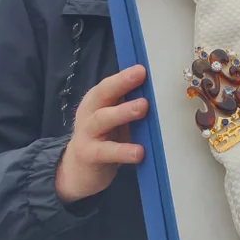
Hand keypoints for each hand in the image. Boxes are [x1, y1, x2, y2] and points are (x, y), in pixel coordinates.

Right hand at [55, 65, 147, 203]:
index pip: (109, 84)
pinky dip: (123, 151)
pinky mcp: (89, 155)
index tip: (142, 68)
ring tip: (143, 107)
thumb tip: (160, 91)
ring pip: (103, 119)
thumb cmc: (106, 138)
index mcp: (97, 101)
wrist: (79, 171)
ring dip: (123, 112)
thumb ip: (130, 105)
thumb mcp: (116, 118)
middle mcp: (89, 113)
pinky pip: (106, 151)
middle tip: (141, 76)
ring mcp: (87, 134)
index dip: (124, 76)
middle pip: (103, 95)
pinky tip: (139, 152)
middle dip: (121, 84)